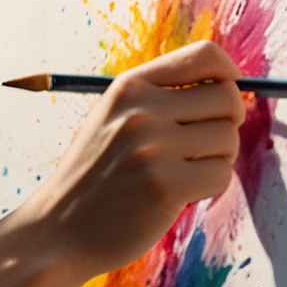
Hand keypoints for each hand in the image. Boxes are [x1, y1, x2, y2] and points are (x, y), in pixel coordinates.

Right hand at [16, 39, 244, 282]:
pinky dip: (209, 188)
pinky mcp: (165, 185)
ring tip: (180, 172)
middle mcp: (140, 110)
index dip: (228, 75)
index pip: (205, 56)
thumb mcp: (112, 119)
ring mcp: (152, 147)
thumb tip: (228, 88)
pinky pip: (221, 175)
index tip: (223, 98)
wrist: (58, 230)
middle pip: (227, 98)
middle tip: (201, 147)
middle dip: (225, 124)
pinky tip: (177, 195)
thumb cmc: (93, 177)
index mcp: (128, 87)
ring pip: (228, 139)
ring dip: (216, 160)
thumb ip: (159, 99)